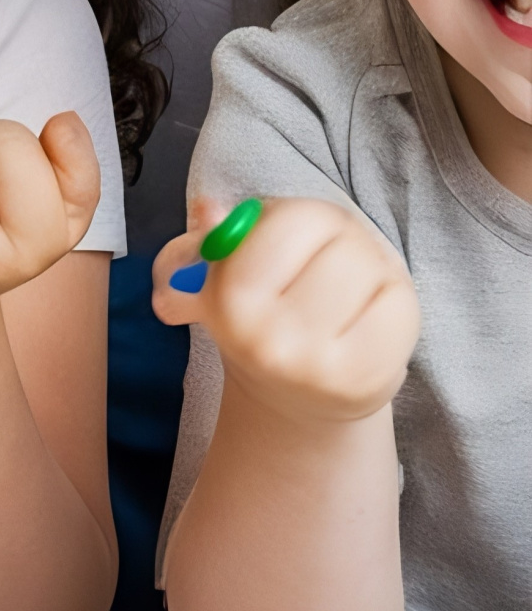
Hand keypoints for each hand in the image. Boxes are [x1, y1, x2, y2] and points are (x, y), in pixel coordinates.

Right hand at [153, 194, 418, 425]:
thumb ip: (223, 237)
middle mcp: (271, 340)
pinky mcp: (369, 379)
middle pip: (342, 242)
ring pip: (372, 269)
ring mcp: (322, 365)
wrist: (295, 402)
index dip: (299, 216)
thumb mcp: (230, 277)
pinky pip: (401, 305)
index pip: (292, 219)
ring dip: (369, 267)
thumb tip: (209, 208)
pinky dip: (394, 298)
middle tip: (328, 259)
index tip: (294, 233)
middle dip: (340, 241)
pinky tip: (372, 313)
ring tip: (351, 287)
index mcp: (230, 304)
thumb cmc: (266, 321)